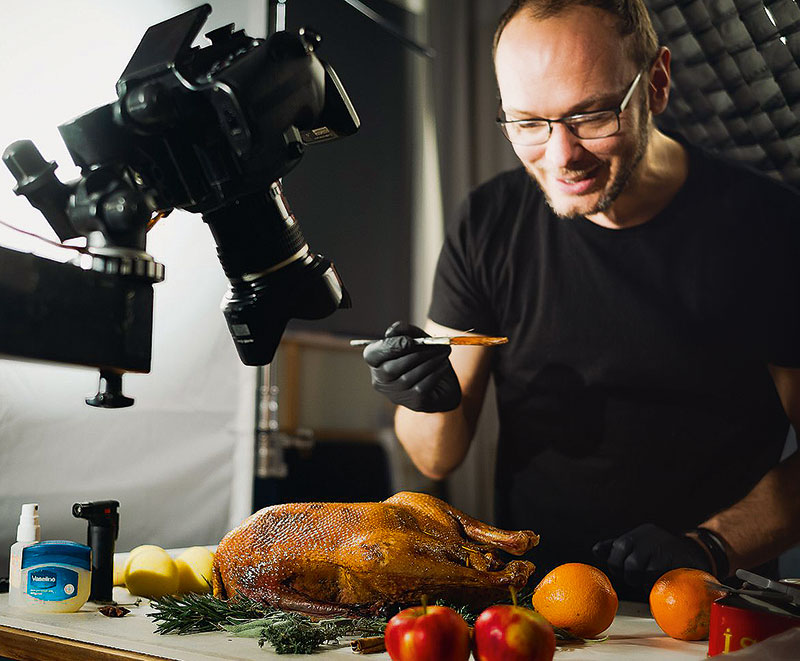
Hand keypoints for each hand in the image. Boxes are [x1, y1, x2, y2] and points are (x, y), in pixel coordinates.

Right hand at [362, 321, 460, 412]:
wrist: (443, 381)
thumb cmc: (424, 356)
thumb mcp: (415, 338)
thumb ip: (404, 330)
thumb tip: (392, 331)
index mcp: (376, 362)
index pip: (372, 355)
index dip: (389, 347)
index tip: (409, 341)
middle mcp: (381, 381)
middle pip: (389, 369)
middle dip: (415, 355)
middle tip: (435, 346)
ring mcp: (396, 395)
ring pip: (407, 378)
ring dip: (429, 362)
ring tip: (443, 352)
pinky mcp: (413, 403)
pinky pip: (422, 387)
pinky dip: (435, 373)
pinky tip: (443, 364)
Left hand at [593, 524, 710, 589]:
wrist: (696, 555)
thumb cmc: (661, 553)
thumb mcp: (638, 546)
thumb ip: (616, 549)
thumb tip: (595, 551)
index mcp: (639, 533)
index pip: (618, 546)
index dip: (617, 563)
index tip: (622, 570)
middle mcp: (650, 537)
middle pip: (627, 561)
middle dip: (627, 575)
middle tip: (635, 578)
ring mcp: (662, 548)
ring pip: (639, 570)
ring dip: (640, 581)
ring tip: (647, 580)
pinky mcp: (675, 562)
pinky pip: (656, 578)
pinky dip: (654, 584)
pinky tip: (658, 582)